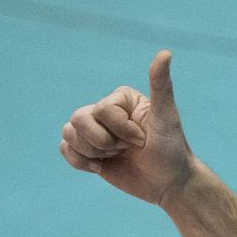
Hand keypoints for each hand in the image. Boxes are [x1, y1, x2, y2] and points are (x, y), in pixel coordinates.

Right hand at [59, 50, 195, 206]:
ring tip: (117, 157)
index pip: (102, 110)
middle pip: (78, 119)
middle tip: (128, 150)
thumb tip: (166, 52)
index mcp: (120, 98)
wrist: (168, 184)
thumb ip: (162, 85)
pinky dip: (81, 162)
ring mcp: (95, 131)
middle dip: (103, 142)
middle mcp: (105, 111)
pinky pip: (65, 149)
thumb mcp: (167, 117)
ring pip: (68, 134)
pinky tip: (102, 167)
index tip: (143, 140)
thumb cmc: (171, 150)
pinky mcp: (87, 151)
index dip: (121, 131)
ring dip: (93, 153)